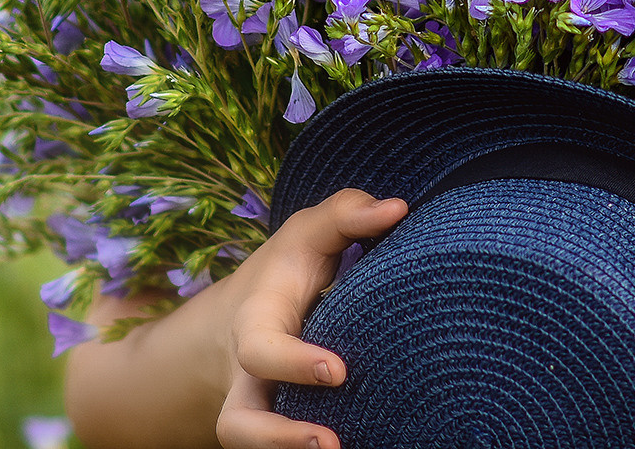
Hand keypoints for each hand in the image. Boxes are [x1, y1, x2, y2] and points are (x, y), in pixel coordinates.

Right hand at [215, 189, 409, 448]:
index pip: (259, 350)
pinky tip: (362, 441)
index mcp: (256, 325)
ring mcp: (262, 407)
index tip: (338, 371)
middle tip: (331, 441)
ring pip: (248, 443)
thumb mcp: (311, 232)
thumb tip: (397, 209)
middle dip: (275, 437)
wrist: (252, 308)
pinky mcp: (283, 424)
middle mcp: (250, 377)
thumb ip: (347, 214)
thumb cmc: (292, 266)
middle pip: (237, 423)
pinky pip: (282, 447)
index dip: (291, 363)